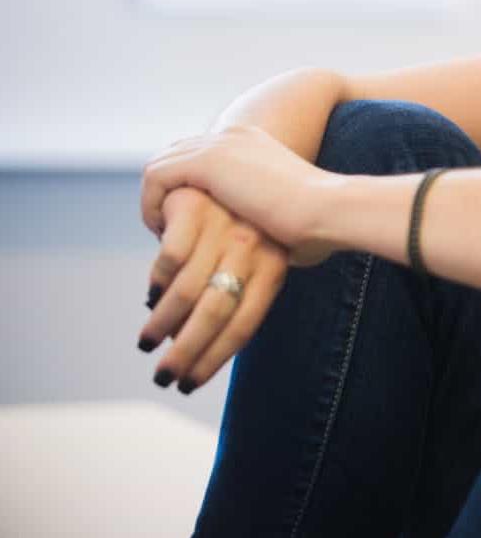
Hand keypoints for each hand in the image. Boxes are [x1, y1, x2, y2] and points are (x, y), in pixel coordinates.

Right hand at [138, 187, 288, 393]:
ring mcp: (224, 226)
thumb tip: (206, 337)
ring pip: (187, 290)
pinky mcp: (197, 204)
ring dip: (162, 322)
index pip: (245, 324)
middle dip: (185, 352)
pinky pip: (170, 254)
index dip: (216, 357)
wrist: (264, 154)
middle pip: (215, 314)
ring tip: (147, 342)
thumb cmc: (266, 215)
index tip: (190, 383)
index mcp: (274, 265)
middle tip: (162, 378)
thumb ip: (248, 287)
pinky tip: (151, 292)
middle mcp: (253, 249)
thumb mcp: (272, 252)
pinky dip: (158, 278)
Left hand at [142, 124, 338, 253]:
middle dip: (165, 193)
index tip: (189, 224)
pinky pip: (154, 177)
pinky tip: (163, 233)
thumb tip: (262, 244)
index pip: (202, 156)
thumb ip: (263, 216)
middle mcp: (233, 136)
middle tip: (168, 231)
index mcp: (254, 143)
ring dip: (155, 201)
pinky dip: (151, 205)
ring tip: (163, 235)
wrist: (329, 210)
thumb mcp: (285, 212)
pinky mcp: (205, 161)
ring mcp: (219, 145)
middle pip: (176, 155)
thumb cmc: (320, 224)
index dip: (187, 189)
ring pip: (161, 166)